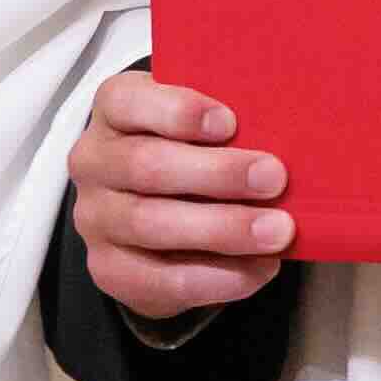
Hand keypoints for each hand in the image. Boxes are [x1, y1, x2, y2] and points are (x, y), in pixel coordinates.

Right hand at [74, 71, 292, 320]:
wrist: (160, 216)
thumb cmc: (191, 152)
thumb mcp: (201, 125)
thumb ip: (229, 125)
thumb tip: (287, 134)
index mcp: (114, 109)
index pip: (130, 101)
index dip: (178, 111)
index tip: (230, 123)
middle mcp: (93, 161)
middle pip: (146, 165)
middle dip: (216, 173)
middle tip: (273, 178)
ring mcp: (94, 218)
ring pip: (151, 224)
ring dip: (222, 228)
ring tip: (276, 231)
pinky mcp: (108, 269)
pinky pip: (160, 279)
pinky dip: (216, 277)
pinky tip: (259, 269)